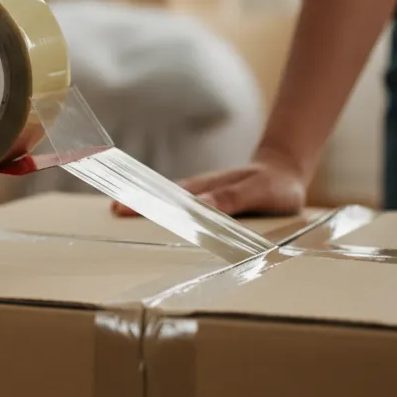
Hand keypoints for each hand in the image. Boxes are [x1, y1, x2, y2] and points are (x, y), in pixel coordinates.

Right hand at [112, 150, 307, 217]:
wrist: (286, 173)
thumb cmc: (275, 185)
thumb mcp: (257, 191)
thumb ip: (232, 199)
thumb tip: (200, 206)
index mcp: (206, 189)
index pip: (168, 196)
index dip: (144, 201)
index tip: (120, 207)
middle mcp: (199, 191)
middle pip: (161, 197)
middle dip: (135, 203)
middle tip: (111, 211)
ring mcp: (202, 197)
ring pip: (169, 203)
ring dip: (146, 209)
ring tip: (120, 216)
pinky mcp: (209, 206)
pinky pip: (182, 210)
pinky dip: (165, 214)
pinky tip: (155, 223)